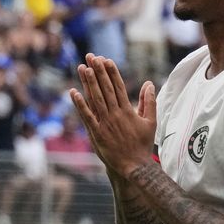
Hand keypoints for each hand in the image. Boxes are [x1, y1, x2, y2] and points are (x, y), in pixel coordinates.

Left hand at [69, 54, 156, 178]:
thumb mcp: (150, 121)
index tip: (106, 59)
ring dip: (88, 83)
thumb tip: (149, 83)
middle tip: (91, 56)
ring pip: (95, 99)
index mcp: (128, 110)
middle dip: (98, 71)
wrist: (134, 166)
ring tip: (82, 67)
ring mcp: (105, 123)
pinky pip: (86, 116)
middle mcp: (115, 114)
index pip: (118, 86)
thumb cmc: (142, 144)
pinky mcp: (96, 133)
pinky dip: (80, 104)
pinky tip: (73, 92)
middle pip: (105, 89)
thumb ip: (148, 101)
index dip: (111, 72)